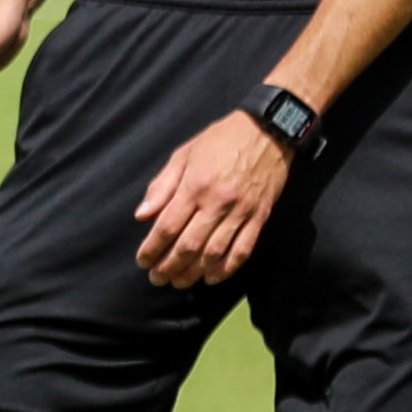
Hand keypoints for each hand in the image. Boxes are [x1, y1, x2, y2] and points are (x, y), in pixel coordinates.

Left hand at [131, 111, 292, 285]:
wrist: (268, 130)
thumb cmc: (221, 139)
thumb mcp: (184, 154)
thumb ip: (162, 186)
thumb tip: (142, 215)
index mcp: (194, 186)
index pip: (167, 226)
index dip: (152, 248)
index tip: (142, 261)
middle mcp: (217, 202)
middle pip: (188, 245)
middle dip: (169, 267)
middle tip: (157, 278)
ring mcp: (241, 211)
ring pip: (214, 252)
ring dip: (194, 272)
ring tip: (179, 282)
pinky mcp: (260, 216)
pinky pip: (243, 249)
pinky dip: (227, 268)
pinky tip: (212, 278)